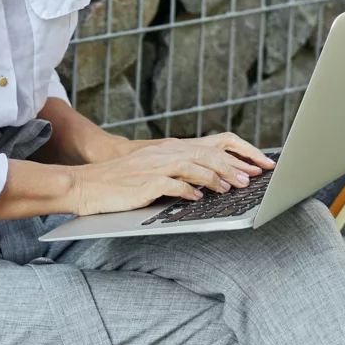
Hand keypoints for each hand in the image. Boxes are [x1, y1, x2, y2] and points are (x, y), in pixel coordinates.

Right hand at [62, 133, 274, 216]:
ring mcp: (155, 167)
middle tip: (249, 180)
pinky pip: (171, 184)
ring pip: (192, 166)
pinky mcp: (145, 182)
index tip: (258, 166)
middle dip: (232, 167)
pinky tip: (197, 199)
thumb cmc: (121, 182)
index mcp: (170, 148)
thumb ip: (178, 172)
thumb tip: (204, 185)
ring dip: (214, 178)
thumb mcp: (153, 170)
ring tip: (230, 188)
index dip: (238, 154)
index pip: (212, 145)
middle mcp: (165, 153)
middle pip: (207, 155)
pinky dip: (187, 191)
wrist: (87, 184)